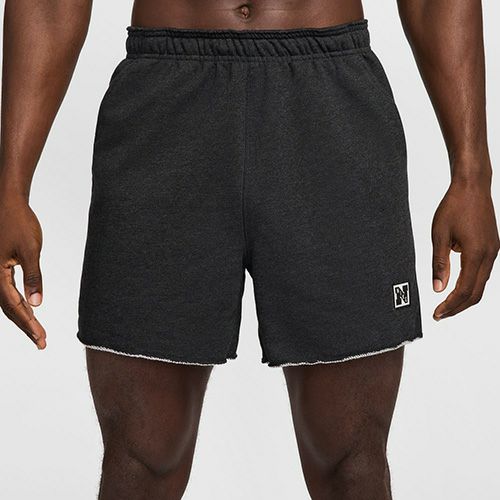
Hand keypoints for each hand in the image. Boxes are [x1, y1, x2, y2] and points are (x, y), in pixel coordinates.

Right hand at [0, 194, 45, 347]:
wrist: (7, 201)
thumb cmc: (18, 222)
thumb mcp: (31, 250)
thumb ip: (34, 277)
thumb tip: (37, 304)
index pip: (14, 307)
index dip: (28, 325)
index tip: (41, 339)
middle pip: (8, 308)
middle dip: (26, 326)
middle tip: (41, 342)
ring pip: (6, 300)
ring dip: (22, 316)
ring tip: (37, 331)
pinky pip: (6, 289)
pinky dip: (18, 302)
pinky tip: (29, 309)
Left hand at [432, 179, 499, 319]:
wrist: (472, 186)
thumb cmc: (454, 206)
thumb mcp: (439, 235)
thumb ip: (439, 263)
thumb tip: (438, 288)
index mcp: (476, 253)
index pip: (465, 290)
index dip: (450, 305)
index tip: (437, 314)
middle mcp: (490, 255)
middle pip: (476, 293)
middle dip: (458, 307)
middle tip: (440, 314)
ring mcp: (494, 251)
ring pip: (481, 284)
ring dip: (464, 297)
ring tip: (446, 304)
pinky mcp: (492, 246)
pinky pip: (483, 272)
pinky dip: (471, 284)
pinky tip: (456, 286)